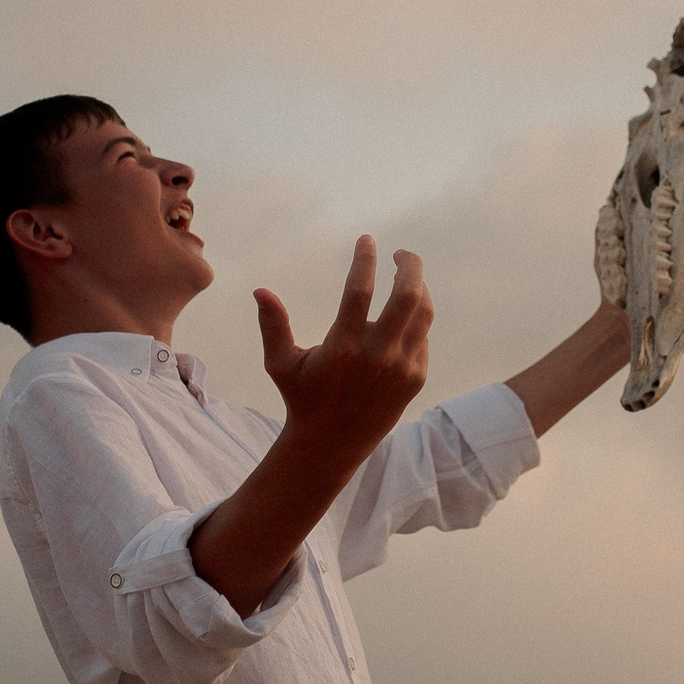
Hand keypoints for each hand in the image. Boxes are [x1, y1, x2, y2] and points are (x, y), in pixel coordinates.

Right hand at [253, 236, 432, 466]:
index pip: (360, 290)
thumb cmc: (302, 398)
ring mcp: (401, 368)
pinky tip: (404, 314)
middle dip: (409, 265)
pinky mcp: (415, 379)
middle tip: (401, 253)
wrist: (332, 444)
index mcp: (342, 346)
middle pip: (407, 295)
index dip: (365, 259)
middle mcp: (376, 355)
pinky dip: (416, 320)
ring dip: (420, 288)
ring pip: (423, 314)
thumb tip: (260, 290)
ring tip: (408, 277)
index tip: (367, 239)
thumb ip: (273, 325)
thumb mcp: (280, 364)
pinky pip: (423, 338)